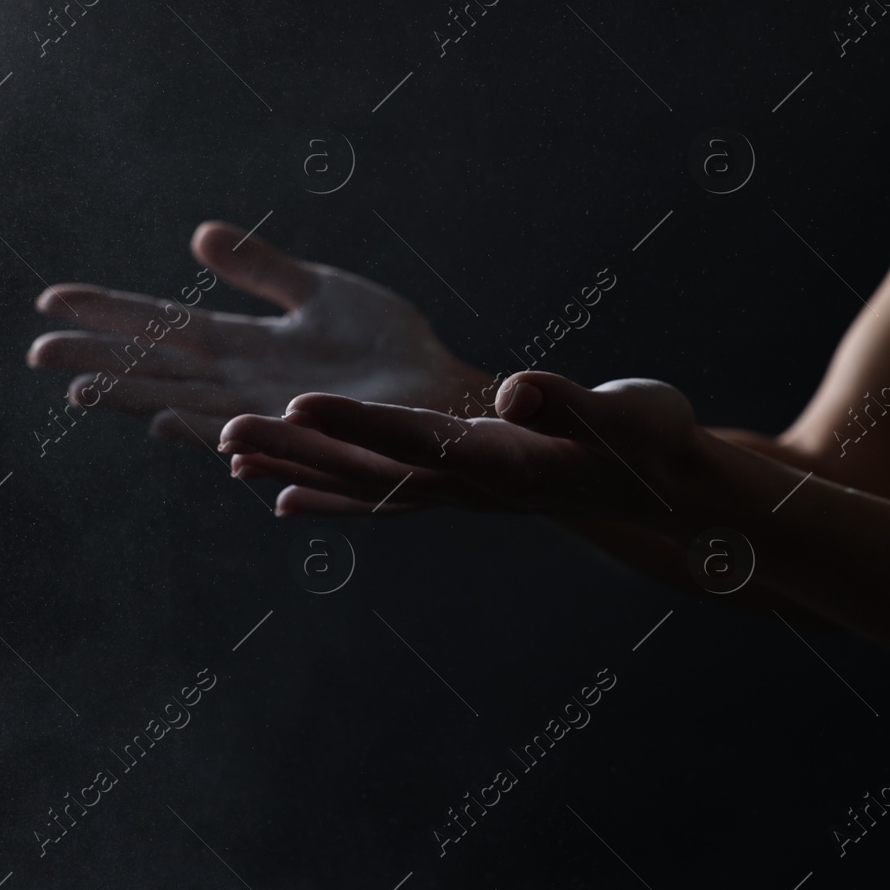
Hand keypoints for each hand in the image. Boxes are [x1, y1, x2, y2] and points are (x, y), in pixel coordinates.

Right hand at [26, 221, 490, 446]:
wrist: (441, 393)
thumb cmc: (387, 347)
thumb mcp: (321, 293)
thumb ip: (263, 270)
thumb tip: (199, 236)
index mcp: (244, 347)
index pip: (162, 327)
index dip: (109, 313)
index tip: (50, 300)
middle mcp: (244, 387)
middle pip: (158, 372)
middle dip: (99, 362)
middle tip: (36, 352)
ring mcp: (271, 417)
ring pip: (189, 408)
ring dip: (137, 402)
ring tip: (82, 393)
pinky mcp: (308, 441)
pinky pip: (253, 438)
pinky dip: (213, 435)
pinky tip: (175, 427)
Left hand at [217, 371, 762, 529]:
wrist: (664, 490)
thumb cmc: (652, 442)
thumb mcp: (628, 415)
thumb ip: (571, 405)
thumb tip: (516, 390)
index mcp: (506, 464)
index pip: (419, 441)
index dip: (359, 425)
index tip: (300, 405)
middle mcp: (470, 488)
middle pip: (370, 472)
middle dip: (299, 452)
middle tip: (225, 431)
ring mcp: (460, 495)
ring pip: (364, 486)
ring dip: (298, 471)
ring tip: (229, 454)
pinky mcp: (460, 490)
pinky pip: (382, 499)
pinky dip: (330, 499)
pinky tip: (284, 499)